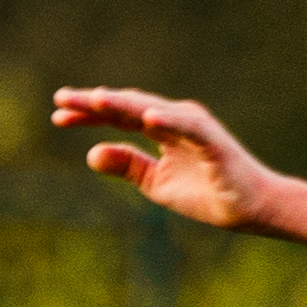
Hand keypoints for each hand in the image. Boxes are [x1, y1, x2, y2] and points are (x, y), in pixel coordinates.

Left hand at [49, 87, 288, 231]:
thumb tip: (91, 153)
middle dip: (95, 102)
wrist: (249, 209)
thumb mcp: (156, 183)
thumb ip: (127, 166)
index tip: (57, 116)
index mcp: (161, 128)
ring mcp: (194, 127)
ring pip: (152, 109)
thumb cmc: (207, 193)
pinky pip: (186, 127)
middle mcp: (175, 120)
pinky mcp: (212, 140)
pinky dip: (166, 120)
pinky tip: (144, 117)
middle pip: (129, 106)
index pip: (119, 117)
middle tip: (61, 98)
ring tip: (95, 99)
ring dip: (124, 103)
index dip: (88, 114)